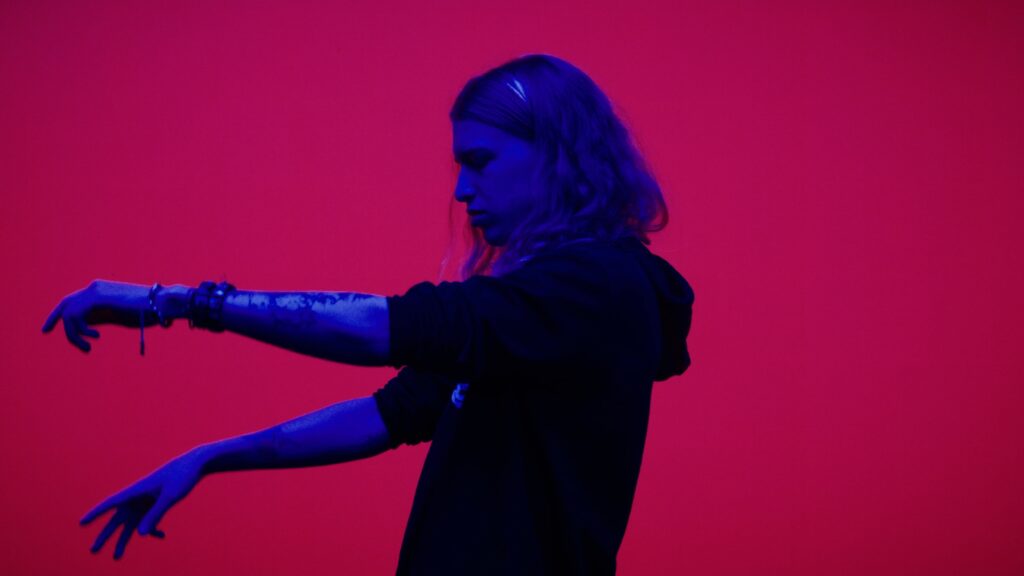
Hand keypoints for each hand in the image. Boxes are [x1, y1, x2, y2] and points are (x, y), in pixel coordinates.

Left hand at [41, 280, 155, 351]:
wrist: (161, 304)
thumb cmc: (146, 312)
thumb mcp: (118, 315)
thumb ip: (101, 316)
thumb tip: (87, 324)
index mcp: (100, 291)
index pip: (73, 300)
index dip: (59, 313)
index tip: (49, 328)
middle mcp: (94, 288)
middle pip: (65, 303)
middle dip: (54, 318)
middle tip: (46, 331)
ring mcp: (94, 291)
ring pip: (69, 314)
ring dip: (74, 334)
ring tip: (88, 346)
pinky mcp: (97, 298)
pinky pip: (76, 316)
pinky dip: (80, 330)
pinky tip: (94, 337)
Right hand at [80, 450, 204, 559]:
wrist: (196, 464)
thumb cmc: (182, 477)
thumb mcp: (170, 497)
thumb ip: (155, 515)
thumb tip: (140, 535)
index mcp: (136, 491)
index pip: (111, 503)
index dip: (95, 513)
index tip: (81, 522)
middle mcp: (137, 497)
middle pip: (117, 519)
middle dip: (105, 535)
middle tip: (93, 551)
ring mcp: (147, 501)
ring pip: (131, 524)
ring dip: (124, 540)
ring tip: (116, 557)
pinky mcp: (157, 503)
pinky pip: (149, 520)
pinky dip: (153, 528)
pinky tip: (162, 535)